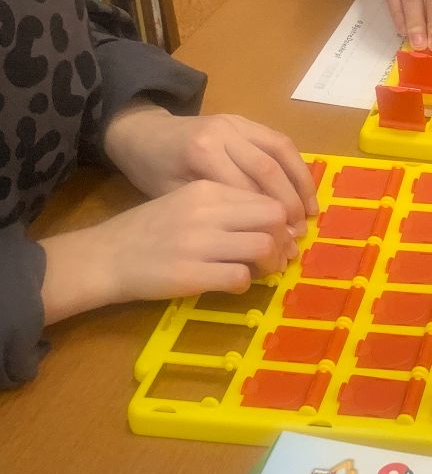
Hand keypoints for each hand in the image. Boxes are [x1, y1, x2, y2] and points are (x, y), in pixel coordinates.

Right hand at [40, 181, 293, 322]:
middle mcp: (206, 211)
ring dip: (270, 263)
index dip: (283, 220)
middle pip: (273, 218)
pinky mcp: (190, 274)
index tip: (284, 235)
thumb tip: (277, 224)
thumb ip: (227, 209)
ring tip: (260, 271)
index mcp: (207, 189)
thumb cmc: (149, 230)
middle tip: (279, 255)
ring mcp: (198, 243)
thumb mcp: (187, 204)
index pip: (266, 198)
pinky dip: (245, 284)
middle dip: (283, 240)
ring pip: (263, 246)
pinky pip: (240, 277)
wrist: (104, 256)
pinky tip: (233, 283)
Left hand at [104, 105, 316, 232]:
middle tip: (300, 231)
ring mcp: (237, 122)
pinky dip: (296, 165)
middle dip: (290, 203)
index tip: (281, 242)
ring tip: (312, 210)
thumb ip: (213, 211)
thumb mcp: (173, 195)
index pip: (247, 188)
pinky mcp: (245, 120)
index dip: (267, 218)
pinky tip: (303, 188)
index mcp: (202, 152)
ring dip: (302, 182)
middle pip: (270, 169)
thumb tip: (257, 238)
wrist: (142, 133)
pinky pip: (279, 141)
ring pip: (282, 150)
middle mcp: (225, 132)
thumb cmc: (152, 170)